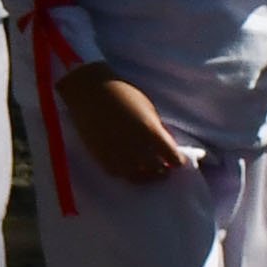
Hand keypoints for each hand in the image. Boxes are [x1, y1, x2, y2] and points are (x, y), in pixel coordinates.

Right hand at [58, 66, 189, 183]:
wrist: (88, 90)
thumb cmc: (122, 93)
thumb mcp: (147, 107)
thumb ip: (157, 128)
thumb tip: (166, 145)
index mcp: (150, 130)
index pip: (172, 156)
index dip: (177, 160)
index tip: (177, 160)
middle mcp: (135, 145)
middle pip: (156, 168)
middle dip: (163, 169)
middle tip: (165, 168)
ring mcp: (116, 152)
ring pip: (137, 176)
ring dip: (146, 176)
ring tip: (149, 172)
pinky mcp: (100, 155)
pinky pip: (116, 173)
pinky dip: (125, 173)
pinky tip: (128, 168)